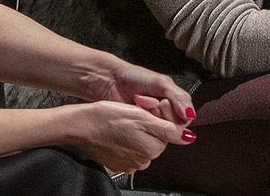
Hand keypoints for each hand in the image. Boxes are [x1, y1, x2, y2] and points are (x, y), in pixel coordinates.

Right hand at [59, 101, 192, 173]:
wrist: (80, 125)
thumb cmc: (107, 117)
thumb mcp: (142, 117)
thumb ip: (168, 130)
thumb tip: (189, 138)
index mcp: (151, 149)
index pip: (166, 132)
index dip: (157, 115)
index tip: (144, 106)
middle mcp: (142, 160)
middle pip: (154, 138)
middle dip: (147, 124)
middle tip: (132, 110)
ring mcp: (129, 163)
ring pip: (141, 142)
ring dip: (136, 130)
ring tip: (122, 119)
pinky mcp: (117, 162)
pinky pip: (129, 149)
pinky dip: (125, 138)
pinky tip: (116, 128)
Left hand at [83, 57, 194, 123]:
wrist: (108, 80)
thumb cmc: (134, 77)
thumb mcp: (161, 83)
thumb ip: (179, 97)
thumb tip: (191, 116)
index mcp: (172, 103)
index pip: (184, 119)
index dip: (173, 112)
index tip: (161, 101)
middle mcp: (162, 116)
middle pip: (172, 127)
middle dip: (159, 112)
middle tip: (145, 101)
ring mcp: (149, 124)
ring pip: (159, 133)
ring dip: (149, 119)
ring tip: (137, 104)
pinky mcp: (137, 131)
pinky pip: (145, 137)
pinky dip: (140, 127)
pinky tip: (133, 116)